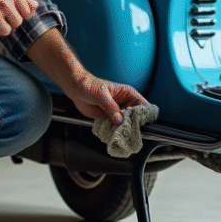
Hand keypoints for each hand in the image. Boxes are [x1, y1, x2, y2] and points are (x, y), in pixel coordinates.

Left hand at [26, 28, 147, 123]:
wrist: (75, 89)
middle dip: (134, 125)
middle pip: (136, 117)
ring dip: (124, 130)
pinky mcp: (109, 119)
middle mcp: (124, 104)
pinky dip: (115, 132)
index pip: (142, 105)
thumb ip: (111, 107)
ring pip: (126, 124)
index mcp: (127, 94)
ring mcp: (117, 112)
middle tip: (131, 133)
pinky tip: (114, 135)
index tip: (142, 123)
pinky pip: (116, 128)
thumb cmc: (89, 85)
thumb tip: (119, 119)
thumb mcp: (101, 94)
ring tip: (122, 136)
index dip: (144, 114)